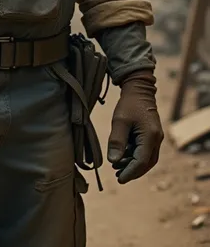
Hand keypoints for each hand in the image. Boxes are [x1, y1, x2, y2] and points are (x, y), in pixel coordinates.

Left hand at [107, 70, 163, 184]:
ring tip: (117, 167)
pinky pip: (145, 151)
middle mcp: (156, 139)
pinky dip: (135, 157)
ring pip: (147, 159)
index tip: (119, 179)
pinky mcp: (152, 135)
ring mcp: (156, 138)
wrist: (139, 89)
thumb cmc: (129, 104)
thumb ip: (117, 141)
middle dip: (133, 171)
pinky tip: (123, 156)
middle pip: (146, 163)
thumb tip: (113, 161)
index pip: (141, 162)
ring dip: (133, 164)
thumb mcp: (119, 121)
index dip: (130, 172)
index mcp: (150, 137)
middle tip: (118, 176)